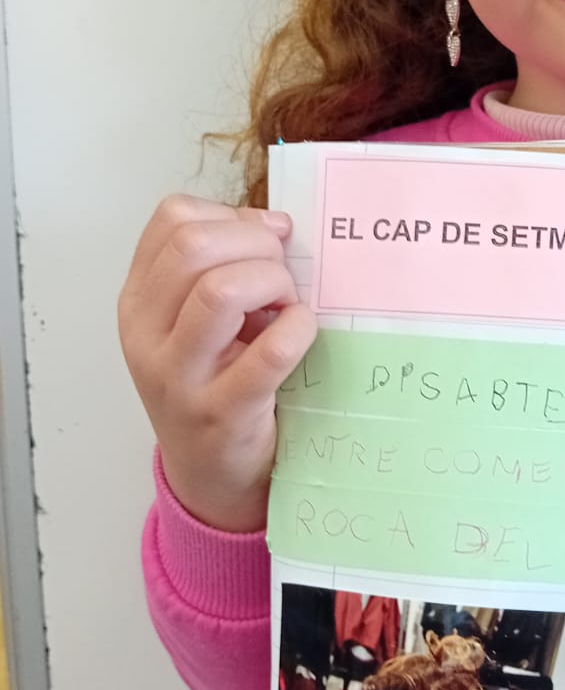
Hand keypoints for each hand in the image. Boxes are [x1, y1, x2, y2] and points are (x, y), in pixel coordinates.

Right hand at [118, 195, 316, 530]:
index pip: (172, 219)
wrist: (212, 475)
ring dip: (272, 282)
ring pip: (220, 290)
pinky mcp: (223, 412)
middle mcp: (147, 335)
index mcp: (138, 301)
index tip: (265, 238)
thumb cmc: (215, 383)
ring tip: (286, 304)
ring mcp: (180, 377)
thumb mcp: (196, 321)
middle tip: (281, 272)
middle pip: (193, 246)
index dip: (230, 215)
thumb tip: (275, 225)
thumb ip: (223, 265)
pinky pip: (271, 351)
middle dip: (255, 243)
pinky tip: (300, 332)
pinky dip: (298, 328)